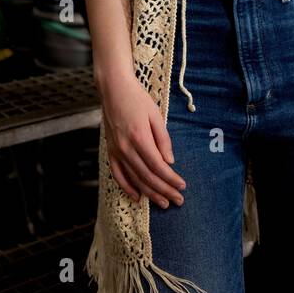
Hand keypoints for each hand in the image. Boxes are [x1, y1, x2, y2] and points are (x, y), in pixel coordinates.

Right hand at [99, 71, 185, 208]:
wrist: (113, 89)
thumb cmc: (137, 99)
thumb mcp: (156, 115)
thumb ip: (163, 140)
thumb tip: (169, 162)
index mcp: (140, 138)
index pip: (158, 166)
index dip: (171, 179)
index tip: (182, 186)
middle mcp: (126, 147)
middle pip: (147, 177)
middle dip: (164, 191)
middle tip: (177, 201)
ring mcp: (116, 151)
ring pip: (134, 179)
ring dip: (149, 193)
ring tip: (162, 203)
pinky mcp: (110, 151)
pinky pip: (117, 174)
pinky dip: (127, 187)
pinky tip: (137, 196)